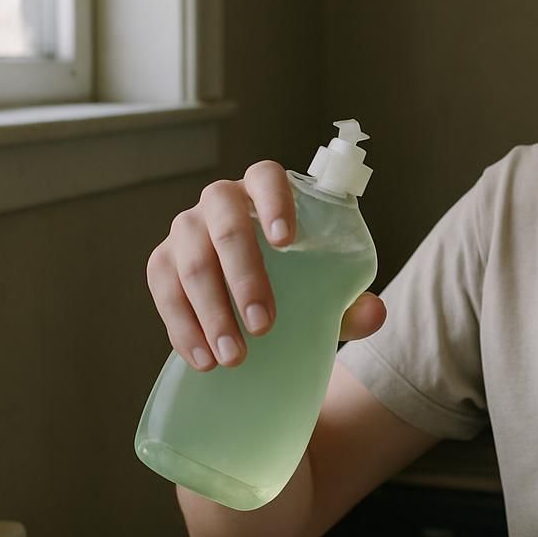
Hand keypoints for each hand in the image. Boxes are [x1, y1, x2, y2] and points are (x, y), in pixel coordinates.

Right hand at [145, 161, 385, 369]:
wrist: (254, 295)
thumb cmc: (299, 278)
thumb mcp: (329, 289)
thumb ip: (353, 300)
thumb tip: (375, 314)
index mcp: (265, 191)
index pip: (266, 177)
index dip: (274, 201)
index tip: (287, 241)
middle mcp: (220, 201)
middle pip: (224, 225)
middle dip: (243, 277)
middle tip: (264, 326)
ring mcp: (187, 229)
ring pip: (189, 261)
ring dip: (210, 312)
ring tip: (234, 357)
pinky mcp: (163, 262)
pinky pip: (163, 290)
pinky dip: (182, 328)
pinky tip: (202, 359)